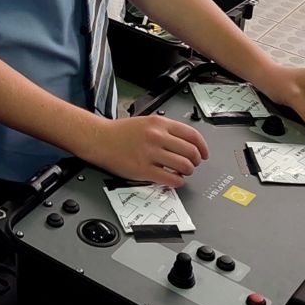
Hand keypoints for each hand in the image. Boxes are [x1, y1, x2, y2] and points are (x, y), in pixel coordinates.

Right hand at [76, 115, 209, 187]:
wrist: (99, 139)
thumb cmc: (120, 132)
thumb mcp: (146, 122)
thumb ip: (166, 130)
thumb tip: (187, 142)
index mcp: (159, 123)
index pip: (192, 135)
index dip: (203, 147)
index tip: (204, 154)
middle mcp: (156, 137)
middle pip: (191, 152)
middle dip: (196, 161)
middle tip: (193, 164)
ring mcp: (150, 154)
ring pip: (184, 166)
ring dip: (187, 172)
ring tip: (182, 172)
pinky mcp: (143, 169)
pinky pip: (170, 179)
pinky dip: (177, 182)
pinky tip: (173, 180)